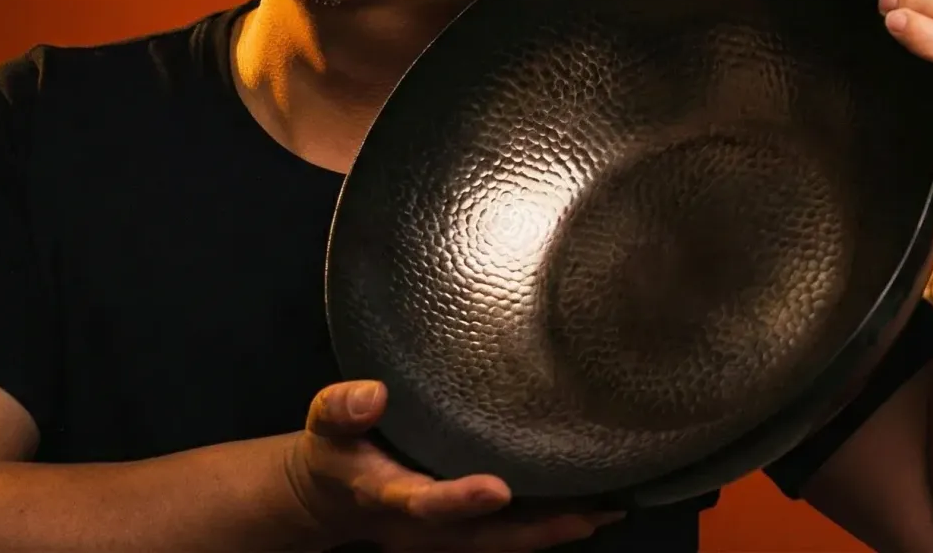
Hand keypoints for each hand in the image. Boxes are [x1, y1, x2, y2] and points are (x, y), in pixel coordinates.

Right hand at [280, 379, 619, 551]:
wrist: (328, 496)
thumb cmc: (335, 449)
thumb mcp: (325, 424)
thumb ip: (342, 409)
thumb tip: (374, 395)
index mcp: (386, 496)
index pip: (422, 502)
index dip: (458, 500)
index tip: (497, 489)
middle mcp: (419, 528)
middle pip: (480, 538)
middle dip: (535, 530)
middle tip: (591, 513)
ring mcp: (442, 538)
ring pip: (500, 543)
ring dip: (551, 531)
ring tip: (606, 511)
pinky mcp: (459, 533)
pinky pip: (506, 538)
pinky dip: (545, 528)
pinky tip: (589, 511)